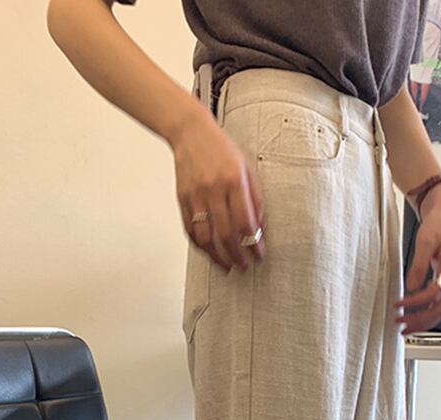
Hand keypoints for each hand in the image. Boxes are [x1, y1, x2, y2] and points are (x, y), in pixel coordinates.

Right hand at [172, 107, 265, 272]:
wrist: (190, 132)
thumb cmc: (221, 149)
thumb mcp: (247, 168)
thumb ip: (254, 198)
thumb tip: (259, 228)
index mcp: (233, 180)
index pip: (245, 222)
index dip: (253, 244)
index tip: (258, 255)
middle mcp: (213, 189)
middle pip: (225, 234)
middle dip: (237, 255)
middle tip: (244, 266)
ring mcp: (195, 195)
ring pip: (205, 237)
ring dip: (217, 256)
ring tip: (227, 265)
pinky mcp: (182, 199)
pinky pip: (190, 229)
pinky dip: (200, 245)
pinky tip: (210, 252)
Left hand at [395, 182, 440, 334]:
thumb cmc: (438, 224)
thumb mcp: (425, 241)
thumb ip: (418, 266)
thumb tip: (411, 287)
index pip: (433, 294)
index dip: (415, 303)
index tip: (399, 305)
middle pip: (440, 309)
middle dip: (421, 321)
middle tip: (402, 327)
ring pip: (440, 309)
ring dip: (423, 321)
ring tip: (406, 327)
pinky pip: (438, 302)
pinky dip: (426, 312)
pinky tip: (414, 315)